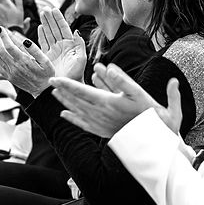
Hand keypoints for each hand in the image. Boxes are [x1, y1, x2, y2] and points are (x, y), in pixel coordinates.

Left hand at [0, 26, 54, 96]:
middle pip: (0, 51)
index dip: (4, 36)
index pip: (9, 46)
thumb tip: (25, 40)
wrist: (43, 91)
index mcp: (24, 62)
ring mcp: (10, 74)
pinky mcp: (9, 77)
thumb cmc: (47, 74)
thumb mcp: (46, 61)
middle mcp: (15, 68)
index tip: (1, 28)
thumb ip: (35, 50)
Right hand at [37, 8, 86, 81]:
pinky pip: (43, 43)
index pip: (64, 28)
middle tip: (46, 9)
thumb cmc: (76, 73)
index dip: (59, 19)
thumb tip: (76, 32)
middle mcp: (61, 46)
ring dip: (46, 23)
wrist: (67, 85)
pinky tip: (40, 27)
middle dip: (50, 18)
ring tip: (42, 14)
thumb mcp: (81, 58)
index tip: (55, 10)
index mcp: (70, 45)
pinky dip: (41, 35)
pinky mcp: (46, 56)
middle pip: (55, 28)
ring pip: (49, 33)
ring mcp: (54, 50)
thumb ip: (80, 44)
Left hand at [54, 63, 182, 138]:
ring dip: (65, 102)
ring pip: (78, 111)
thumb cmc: (148, 113)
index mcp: (107, 102)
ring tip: (55, 94)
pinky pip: (83, 124)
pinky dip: (73, 118)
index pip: (81, 90)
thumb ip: (122, 79)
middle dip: (63, 91)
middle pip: (76, 100)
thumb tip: (108, 67)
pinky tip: (65, 115)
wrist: (152, 137)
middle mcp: (100, 113)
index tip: (54, 78)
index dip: (67, 84)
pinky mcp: (103, 130)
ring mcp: (100, 123)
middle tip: (51, 83)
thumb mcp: (138, 92)